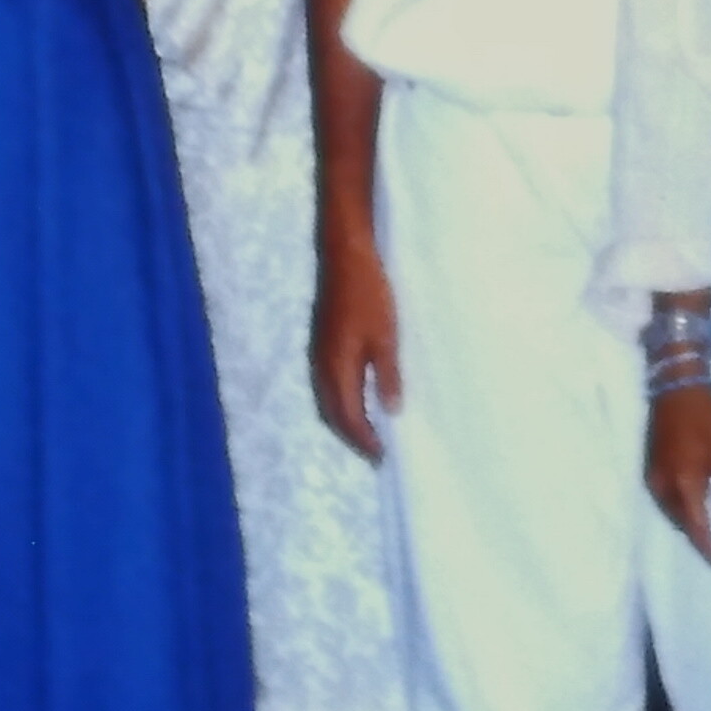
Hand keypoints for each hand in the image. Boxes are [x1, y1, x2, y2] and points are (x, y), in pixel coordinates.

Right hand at [312, 238, 403, 460]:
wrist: (346, 254)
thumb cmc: (371, 293)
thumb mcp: (386, 336)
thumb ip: (387, 375)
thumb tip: (392, 412)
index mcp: (336, 367)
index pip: (347, 416)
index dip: (364, 439)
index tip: (382, 456)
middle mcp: (321, 365)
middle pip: (332, 412)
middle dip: (351, 435)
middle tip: (374, 451)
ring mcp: (319, 351)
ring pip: (327, 398)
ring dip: (345, 418)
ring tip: (368, 430)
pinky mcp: (323, 339)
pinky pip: (328, 383)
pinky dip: (341, 399)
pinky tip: (358, 396)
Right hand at [647, 384, 710, 568]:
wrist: (677, 388)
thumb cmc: (709, 419)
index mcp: (685, 482)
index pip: (697, 527)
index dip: (710, 548)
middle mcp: (662, 487)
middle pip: (681, 525)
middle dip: (700, 540)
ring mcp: (652, 480)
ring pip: (672, 515)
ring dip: (690, 526)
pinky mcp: (649, 472)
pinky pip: (665, 502)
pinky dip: (680, 512)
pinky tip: (695, 512)